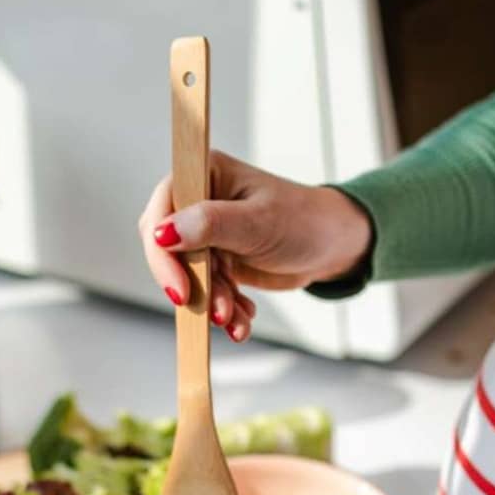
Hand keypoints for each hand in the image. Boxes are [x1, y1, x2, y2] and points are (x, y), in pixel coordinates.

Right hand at [136, 151, 371, 341]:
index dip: (163, 254)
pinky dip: (224, 309)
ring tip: (235, 319)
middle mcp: (200, 202)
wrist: (333, 247)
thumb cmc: (304, 221)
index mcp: (205, 174)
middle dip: (193, 286)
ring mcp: (207, 234)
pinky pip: (208, 290)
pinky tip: (242, 320)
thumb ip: (210, 224)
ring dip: (211, 303)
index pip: (161, 212)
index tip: (180, 288)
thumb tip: (163, 233)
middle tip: (215, 312)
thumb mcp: (258, 222)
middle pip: (168, 250)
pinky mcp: (218, 262)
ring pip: (189, 277)